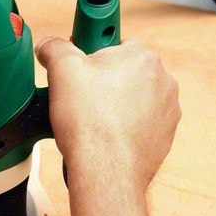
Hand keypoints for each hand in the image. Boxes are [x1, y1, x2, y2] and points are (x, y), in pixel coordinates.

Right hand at [36, 37, 179, 191]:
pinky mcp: (163, 136)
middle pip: (122, 73)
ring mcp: (166, 111)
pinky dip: (122, 128)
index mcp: (143, 56)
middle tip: (77, 99)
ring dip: (112, 106)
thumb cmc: (89, 121)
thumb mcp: (61, 70)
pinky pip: (139, 124)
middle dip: (101, 83)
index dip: (89, 56)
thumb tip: (49, 45)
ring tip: (90, 121)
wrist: (106, 170)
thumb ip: (54, 48)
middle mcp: (163, 80)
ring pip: (131, 99)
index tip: (78, 68)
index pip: (113, 44)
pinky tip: (104, 137)